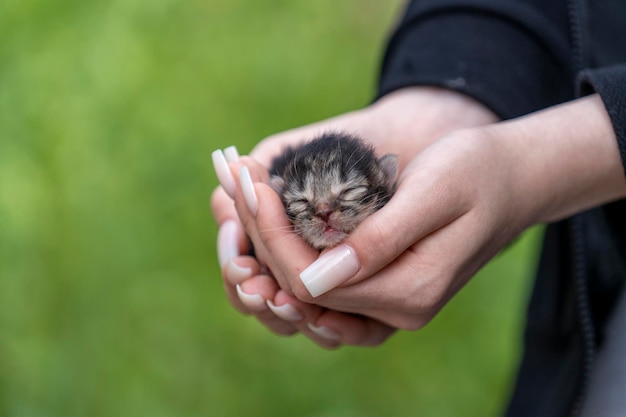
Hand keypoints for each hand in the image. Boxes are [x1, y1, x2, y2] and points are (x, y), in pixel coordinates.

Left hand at [225, 94, 625, 344]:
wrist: (512, 180)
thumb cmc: (478, 172)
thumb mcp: (435, 193)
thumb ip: (380, 241)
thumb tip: (312, 281)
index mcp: (410, 291)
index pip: (313, 281)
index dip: (274, 234)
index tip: (251, 182)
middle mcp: (396, 310)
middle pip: (301, 288)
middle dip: (262, 234)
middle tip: (237, 179)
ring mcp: (389, 303)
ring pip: (305, 290)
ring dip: (268, 243)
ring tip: (243, 194)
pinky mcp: (383, 286)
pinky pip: (321, 284)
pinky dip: (290, 250)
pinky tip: (270, 218)